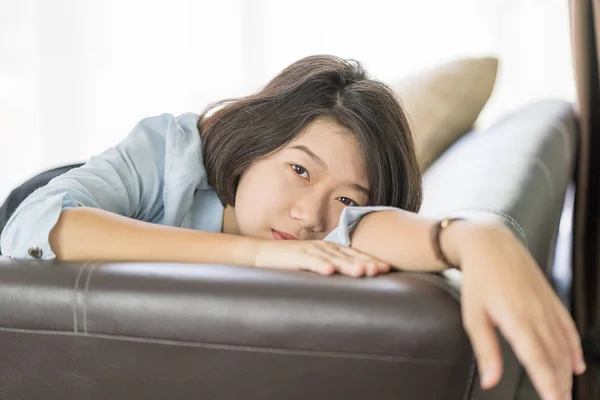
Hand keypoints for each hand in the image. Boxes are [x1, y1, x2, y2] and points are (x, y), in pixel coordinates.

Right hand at [254, 239, 390, 276]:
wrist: (263, 253)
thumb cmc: (292, 261)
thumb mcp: (316, 262)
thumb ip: (332, 267)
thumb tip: (352, 279)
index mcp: (330, 250)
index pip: (354, 255)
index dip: (370, 260)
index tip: (386, 268)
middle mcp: (323, 248)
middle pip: (348, 256)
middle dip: (366, 263)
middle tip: (382, 270)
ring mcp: (310, 251)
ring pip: (333, 259)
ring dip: (348, 265)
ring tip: (362, 272)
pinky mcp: (295, 257)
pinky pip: (310, 261)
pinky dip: (319, 265)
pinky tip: (329, 271)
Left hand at [455, 223, 584, 399]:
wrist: (491, 244)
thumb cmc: (478, 279)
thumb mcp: (473, 316)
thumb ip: (486, 351)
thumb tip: (490, 380)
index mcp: (517, 319)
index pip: (538, 361)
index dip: (548, 385)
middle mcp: (537, 314)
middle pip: (555, 357)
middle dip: (560, 384)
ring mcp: (547, 306)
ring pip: (564, 346)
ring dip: (567, 372)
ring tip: (566, 391)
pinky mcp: (551, 299)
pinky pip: (568, 328)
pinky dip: (574, 348)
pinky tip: (576, 364)